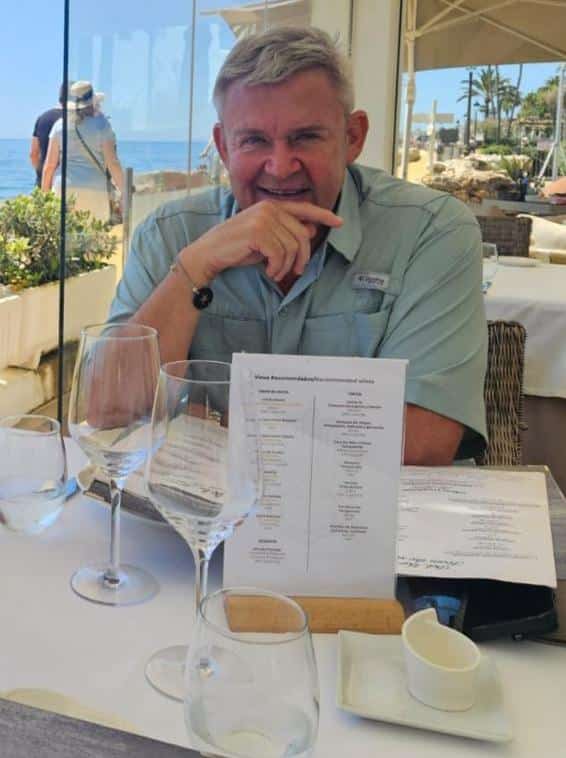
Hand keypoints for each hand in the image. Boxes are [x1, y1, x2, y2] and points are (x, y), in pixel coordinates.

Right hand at [181, 200, 342, 283]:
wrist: (210, 253)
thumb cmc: (238, 248)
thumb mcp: (266, 239)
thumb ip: (286, 232)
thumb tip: (310, 230)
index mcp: (271, 206)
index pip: (303, 208)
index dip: (323, 215)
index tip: (339, 222)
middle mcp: (269, 208)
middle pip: (301, 236)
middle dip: (301, 258)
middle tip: (294, 272)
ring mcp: (263, 218)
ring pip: (292, 248)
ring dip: (286, 266)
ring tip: (275, 272)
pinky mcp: (258, 232)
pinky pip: (280, 255)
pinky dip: (276, 268)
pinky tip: (267, 271)